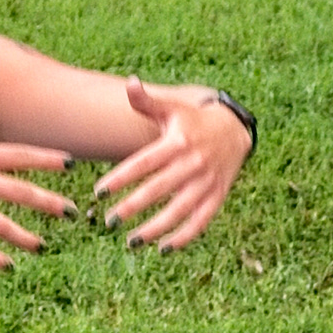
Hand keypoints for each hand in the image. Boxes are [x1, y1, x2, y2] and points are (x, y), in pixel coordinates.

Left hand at [92, 76, 249, 249]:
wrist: (234, 129)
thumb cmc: (192, 120)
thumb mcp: (172, 108)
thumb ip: (147, 101)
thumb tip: (129, 83)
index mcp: (176, 142)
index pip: (144, 163)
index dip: (121, 178)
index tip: (98, 193)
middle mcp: (192, 163)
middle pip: (159, 189)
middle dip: (133, 207)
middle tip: (108, 222)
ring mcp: (207, 181)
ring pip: (179, 210)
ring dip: (155, 228)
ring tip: (131, 242)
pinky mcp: (218, 196)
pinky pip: (201, 221)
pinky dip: (185, 237)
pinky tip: (163, 249)